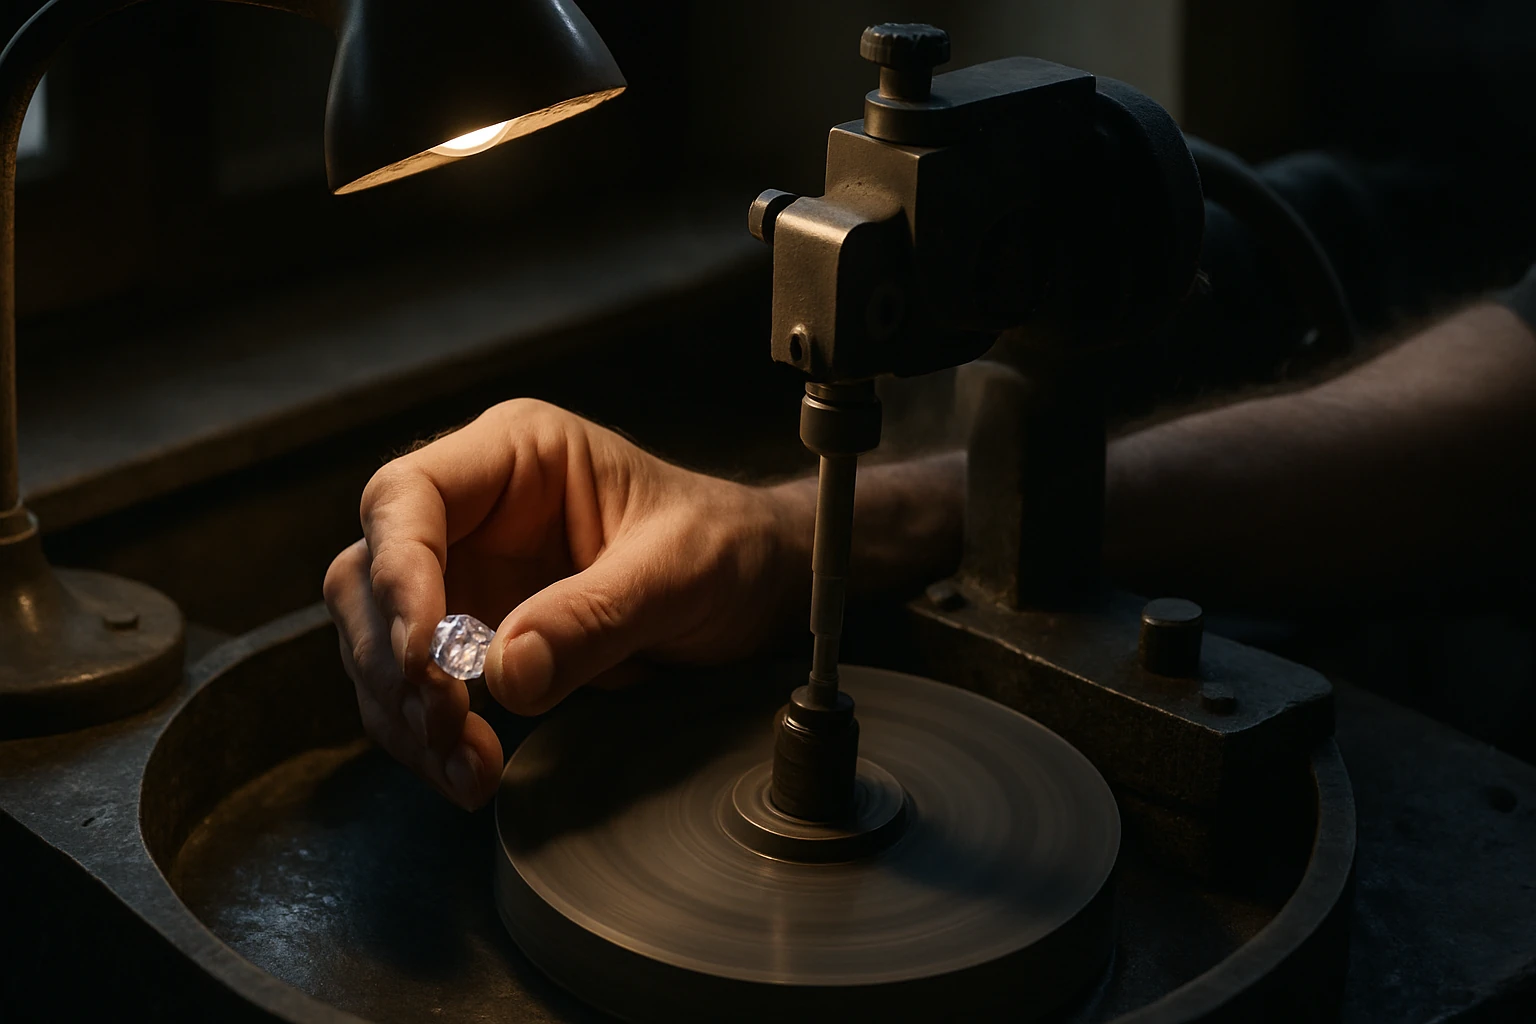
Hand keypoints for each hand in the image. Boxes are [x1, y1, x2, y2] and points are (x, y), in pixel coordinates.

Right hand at [323, 399, 806, 808]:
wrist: (757, 592)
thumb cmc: (725, 546)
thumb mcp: (678, 572)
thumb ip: (595, 616)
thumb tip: (506, 672)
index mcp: (515, 457)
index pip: (408, 497)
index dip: (399, 572)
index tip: (426, 652)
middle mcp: (473, 513)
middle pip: (371, 575)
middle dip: (395, 658)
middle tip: (447, 719)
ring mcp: (467, 578)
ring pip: (380, 644)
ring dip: (407, 713)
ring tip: (467, 766)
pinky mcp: (475, 642)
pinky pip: (419, 692)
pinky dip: (431, 738)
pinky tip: (471, 770)